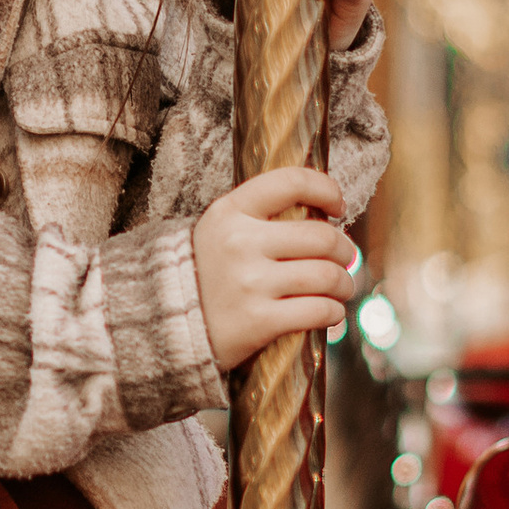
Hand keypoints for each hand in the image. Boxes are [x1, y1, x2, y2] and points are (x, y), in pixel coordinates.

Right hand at [193, 168, 358, 373]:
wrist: (163, 325)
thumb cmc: (204, 275)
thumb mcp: (219, 231)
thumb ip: (260, 216)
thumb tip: (323, 215)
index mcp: (230, 212)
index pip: (292, 182)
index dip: (326, 190)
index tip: (337, 207)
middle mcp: (240, 243)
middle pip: (321, 236)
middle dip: (344, 249)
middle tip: (345, 257)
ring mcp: (249, 283)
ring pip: (326, 276)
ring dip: (344, 283)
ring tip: (341, 287)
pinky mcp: (258, 321)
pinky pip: (318, 311)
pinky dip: (333, 312)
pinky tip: (330, 312)